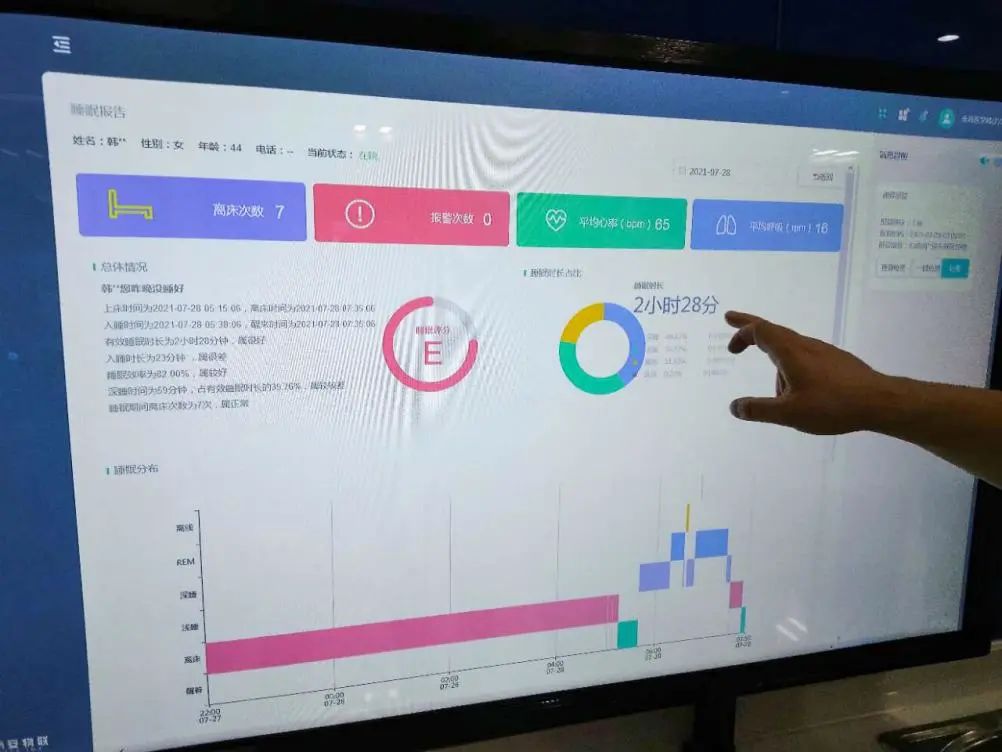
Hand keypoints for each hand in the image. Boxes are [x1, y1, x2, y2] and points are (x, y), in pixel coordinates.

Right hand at [725, 311, 893, 434]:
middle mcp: (805, 345)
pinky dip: (793, 368)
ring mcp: (823, 351)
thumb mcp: (788, 413)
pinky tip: (803, 393)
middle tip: (730, 320)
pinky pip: (806, 359)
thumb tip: (734, 407)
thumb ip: (759, 410)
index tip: (731, 348)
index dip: (741, 333)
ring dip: (776, 364)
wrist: (880, 402)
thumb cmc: (832, 405)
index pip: (759, 331)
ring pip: (791, 349)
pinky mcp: (836, 361)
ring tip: (782, 400)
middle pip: (773, 330)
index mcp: (790, 352)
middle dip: (750, 328)